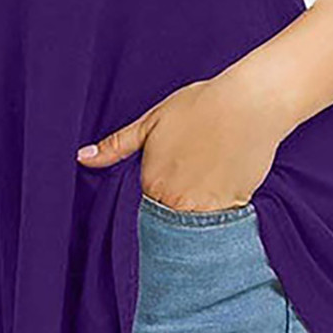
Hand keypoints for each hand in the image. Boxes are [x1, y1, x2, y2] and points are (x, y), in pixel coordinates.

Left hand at [75, 73, 283, 211]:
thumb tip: (82, 158)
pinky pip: (222, 226)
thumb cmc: (200, 106)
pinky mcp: (235, 207)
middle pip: (167, 224)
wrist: (250, 103)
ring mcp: (206, 208)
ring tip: (206, 187)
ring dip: (196, 219)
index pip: (143, 210)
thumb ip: (116, 146)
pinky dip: (221, 217)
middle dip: (173, 215)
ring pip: (194, 229)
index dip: (153, 200)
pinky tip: (223, 191)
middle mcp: (176, 202)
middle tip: (189, 185)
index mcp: (152, 184)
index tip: (166, 186)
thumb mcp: (151, 121)